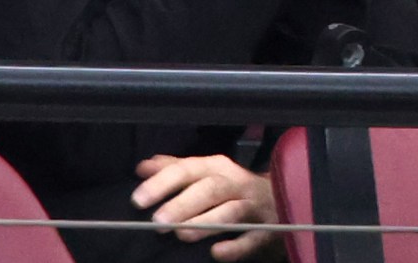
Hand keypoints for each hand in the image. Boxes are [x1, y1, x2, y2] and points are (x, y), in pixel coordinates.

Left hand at [131, 153, 284, 260]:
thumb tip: (143, 168)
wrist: (279, 200)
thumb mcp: (205, 172)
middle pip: (208, 189)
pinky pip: (252, 238)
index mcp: (216, 166)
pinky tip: (217, 251)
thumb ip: (174, 168)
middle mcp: (234, 182)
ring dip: (205, 222)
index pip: (186, 169)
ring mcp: (252, 207)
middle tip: (157, 221)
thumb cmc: (232, 186)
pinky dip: (235, 246)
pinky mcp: (266, 231)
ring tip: (180, 234)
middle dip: (181, 204)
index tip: (139, 199)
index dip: (162, 183)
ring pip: (229, 212)